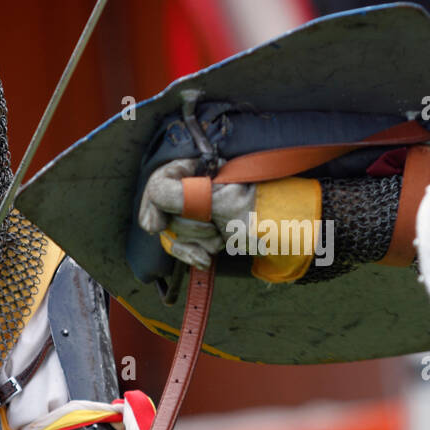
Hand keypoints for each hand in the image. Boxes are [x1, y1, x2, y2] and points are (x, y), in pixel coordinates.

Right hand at [137, 159, 255, 268]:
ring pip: (172, 232)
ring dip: (197, 240)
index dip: (155, 205)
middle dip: (189, 227)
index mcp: (194, 169)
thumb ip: (178, 197)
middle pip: (163, 212)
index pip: (158, 184)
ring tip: (221, 236)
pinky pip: (180, 247)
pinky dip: (193, 254)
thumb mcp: (218, 199)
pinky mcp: (197, 232)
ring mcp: (193, 211)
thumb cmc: (256, 209)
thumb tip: (150, 218)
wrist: (279, 229)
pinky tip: (205, 260)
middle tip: (213, 226)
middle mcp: (190, 188)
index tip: (156, 226)